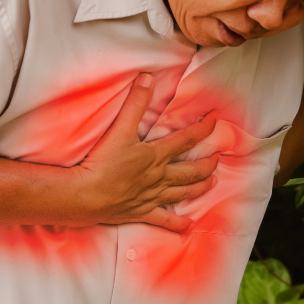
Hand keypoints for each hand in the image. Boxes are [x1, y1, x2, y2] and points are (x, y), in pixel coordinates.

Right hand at [74, 72, 218, 231]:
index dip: (204, 128)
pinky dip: (177, 224)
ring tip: (211, 183)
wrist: (86, 195)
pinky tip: (188, 226)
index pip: (187, 139)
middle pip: (191, 170)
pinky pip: (163, 220)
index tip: (215, 120)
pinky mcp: (141, 212)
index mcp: (156, 156)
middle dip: (207, 163)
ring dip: (199, 187)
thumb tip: (147, 78)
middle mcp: (159, 177)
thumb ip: (134, 103)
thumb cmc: (102, 163)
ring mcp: (152, 197)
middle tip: (217, 157)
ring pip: (183, 192)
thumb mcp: (119, 129)